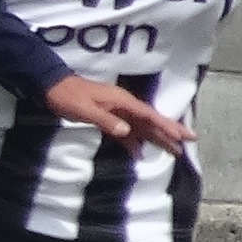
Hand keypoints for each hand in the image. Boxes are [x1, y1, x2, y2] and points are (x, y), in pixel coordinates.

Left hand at [46, 75, 191, 150]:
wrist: (51, 88)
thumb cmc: (67, 97)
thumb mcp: (84, 109)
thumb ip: (106, 120)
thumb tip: (127, 132)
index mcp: (121, 101)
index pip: (149, 115)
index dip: (166, 125)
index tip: (182, 135)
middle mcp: (123, 106)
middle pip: (151, 120)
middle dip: (170, 131)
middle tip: (190, 141)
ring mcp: (117, 112)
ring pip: (141, 127)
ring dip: (156, 139)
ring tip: (174, 152)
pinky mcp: (108, 118)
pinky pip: (126, 132)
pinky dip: (133, 143)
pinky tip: (140, 154)